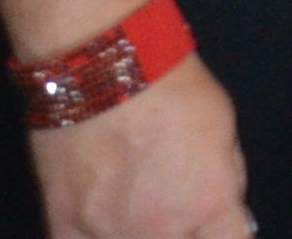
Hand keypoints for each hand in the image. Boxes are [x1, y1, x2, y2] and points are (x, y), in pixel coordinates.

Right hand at [29, 54, 252, 238]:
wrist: (104, 69)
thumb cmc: (173, 88)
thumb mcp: (224, 130)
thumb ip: (224, 179)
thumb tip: (225, 206)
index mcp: (210, 203)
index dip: (229, 234)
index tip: (219, 226)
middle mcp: (162, 229)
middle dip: (182, 232)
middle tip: (172, 209)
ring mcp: (109, 232)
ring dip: (138, 235)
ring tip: (135, 207)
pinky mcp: (63, 224)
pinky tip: (101, 225)